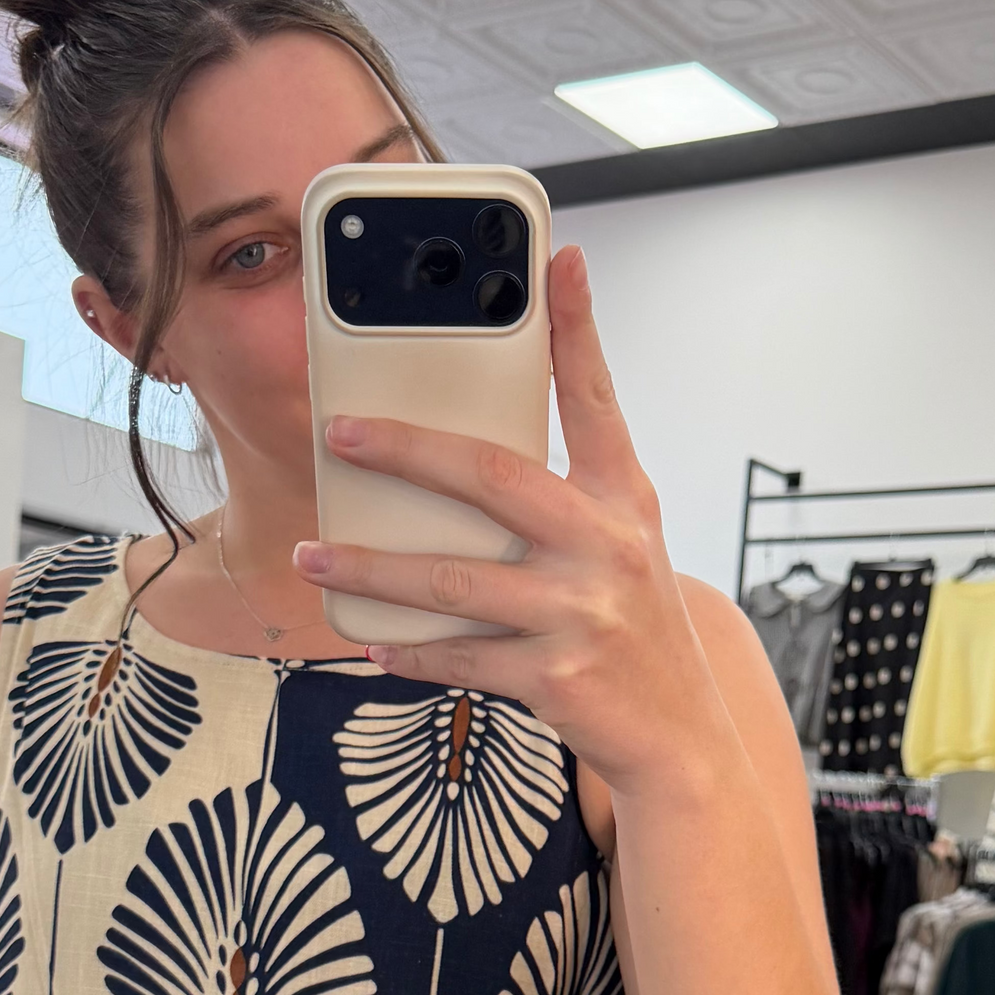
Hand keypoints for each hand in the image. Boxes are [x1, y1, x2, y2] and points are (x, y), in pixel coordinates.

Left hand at [292, 244, 731, 797]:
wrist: (682, 733)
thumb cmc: (634, 624)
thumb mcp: (624, 541)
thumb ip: (565, 491)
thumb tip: (467, 453)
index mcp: (624, 498)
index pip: (598, 397)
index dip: (578, 327)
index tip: (557, 261)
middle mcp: (606, 545)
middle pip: (492, 476)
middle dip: (406, 450)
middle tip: (341, 432)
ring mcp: (580, 612)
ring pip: (451, 580)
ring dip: (371, 567)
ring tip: (313, 555)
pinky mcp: (555, 677)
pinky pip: (459, 657)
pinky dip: (407, 651)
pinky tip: (367, 638)